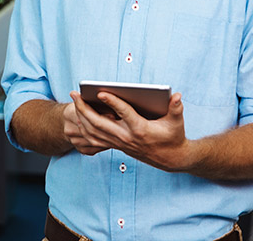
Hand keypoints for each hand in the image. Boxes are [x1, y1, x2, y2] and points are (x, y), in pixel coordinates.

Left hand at [67, 90, 191, 170]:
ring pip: (94, 131)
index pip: (123, 113)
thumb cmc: (173, 136)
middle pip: (99, 123)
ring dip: (82, 116)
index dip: (112, 102)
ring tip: (75, 101)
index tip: (100, 92)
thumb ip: (176, 108)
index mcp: (140, 128)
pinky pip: (95, 138)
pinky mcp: (116, 145)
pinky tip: (80, 117)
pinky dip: (85, 128)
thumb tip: (177, 96)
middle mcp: (126, 136)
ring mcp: (119, 142)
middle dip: (85, 108)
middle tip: (75, 94)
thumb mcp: (176, 122)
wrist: (170, 159)